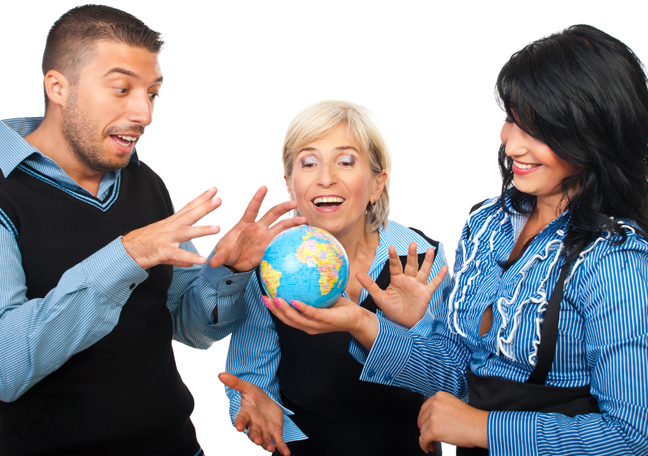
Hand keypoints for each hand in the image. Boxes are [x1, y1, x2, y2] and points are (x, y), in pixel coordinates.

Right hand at [122, 187, 221, 269]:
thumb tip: (192, 262)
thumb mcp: (165, 248)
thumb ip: (180, 255)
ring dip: (202, 230)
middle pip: (189, 215)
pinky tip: (201, 260)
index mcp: (171, 223)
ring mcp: (166, 239)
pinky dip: (190, 258)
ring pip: (186, 233)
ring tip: (217, 228)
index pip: (188, 208)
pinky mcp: (161, 252)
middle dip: (205, 207)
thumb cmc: (143, 246)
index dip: (201, 199)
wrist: (124, 252)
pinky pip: (178, 255)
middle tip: (219, 199)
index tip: (213, 190)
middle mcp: (169, 228)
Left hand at [209, 186, 306, 270]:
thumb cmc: (226, 253)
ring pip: (281, 226)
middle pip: (272, 214)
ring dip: (292, 222)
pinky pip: (282, 239)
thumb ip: (219, 257)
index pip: (252, 208)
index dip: (258, 198)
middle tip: (293, 202)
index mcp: (244, 224)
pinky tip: (302, 233)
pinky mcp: (269, 246)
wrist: (232, 264)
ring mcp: (265, 236)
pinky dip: (291, 237)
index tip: (264, 187)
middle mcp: (257, 228)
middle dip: (283, 207)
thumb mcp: (221, 254)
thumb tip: (212, 262)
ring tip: (304, 219)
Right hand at [218, 372, 289, 455]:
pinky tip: (286, 453)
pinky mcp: (275, 432)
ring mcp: (264, 430)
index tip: (238, 427)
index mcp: (246, 414)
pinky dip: (282, 448)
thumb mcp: (247, 387)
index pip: (241, 419)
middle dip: (255, 437)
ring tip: (270, 448)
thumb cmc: (254, 396)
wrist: (267, 402)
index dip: (240, 423)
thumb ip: (235, 383)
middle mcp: (254, 425)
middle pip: (253, 432)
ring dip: (266, 444)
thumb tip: (220, 374)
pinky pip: (278, 441)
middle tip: (257, 441)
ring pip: (264, 439)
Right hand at [264, 296, 379, 349]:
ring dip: (283, 310)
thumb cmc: (343, 308)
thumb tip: (307, 269)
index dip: (275, 309)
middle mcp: (310, 325)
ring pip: (296, 319)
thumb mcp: (326, 297)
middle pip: (287, 320)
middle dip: (274, 310)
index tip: (266, 298)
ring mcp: (318, 324)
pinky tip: (294, 301)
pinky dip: (302, 308)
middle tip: (264, 298)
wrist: (359, 319)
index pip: (288, 317)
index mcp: (308, 321)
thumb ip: (315, 288)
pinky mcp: (327, 320)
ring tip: (274, 300)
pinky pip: (312, 314)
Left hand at [357, 243, 447, 328]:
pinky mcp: (426, 293)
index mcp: (396, 279)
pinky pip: (434, 283)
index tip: (390, 247)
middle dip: (412, 255)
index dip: (393, 257)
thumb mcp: (379, 297)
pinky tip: (445, 268)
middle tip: (412, 244)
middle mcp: (408, 280)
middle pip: (411, 265)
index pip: (395, 266)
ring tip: (430, 249)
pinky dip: (440, 276)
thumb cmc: (391, 310)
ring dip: (427, 261)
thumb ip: (370, 285)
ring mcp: (418, 285)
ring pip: (423, 271)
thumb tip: (357, 274)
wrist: (402, 324)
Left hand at [418, 392, 487, 451]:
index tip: (424, 424)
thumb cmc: (471, 419)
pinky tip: (429, 447)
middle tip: (429, 435)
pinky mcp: (434, 430)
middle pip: (422, 419)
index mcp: (440, 396)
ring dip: (427, 438)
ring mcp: (433, 417)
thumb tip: (430, 419)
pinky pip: (423, 439)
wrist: (479, 427)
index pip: (425, 408)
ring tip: (432, 443)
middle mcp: (435, 404)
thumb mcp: (453, 404)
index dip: (423, 418)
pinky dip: (424, 445)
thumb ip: (441, 408)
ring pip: (423, 430)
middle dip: (424, 428)